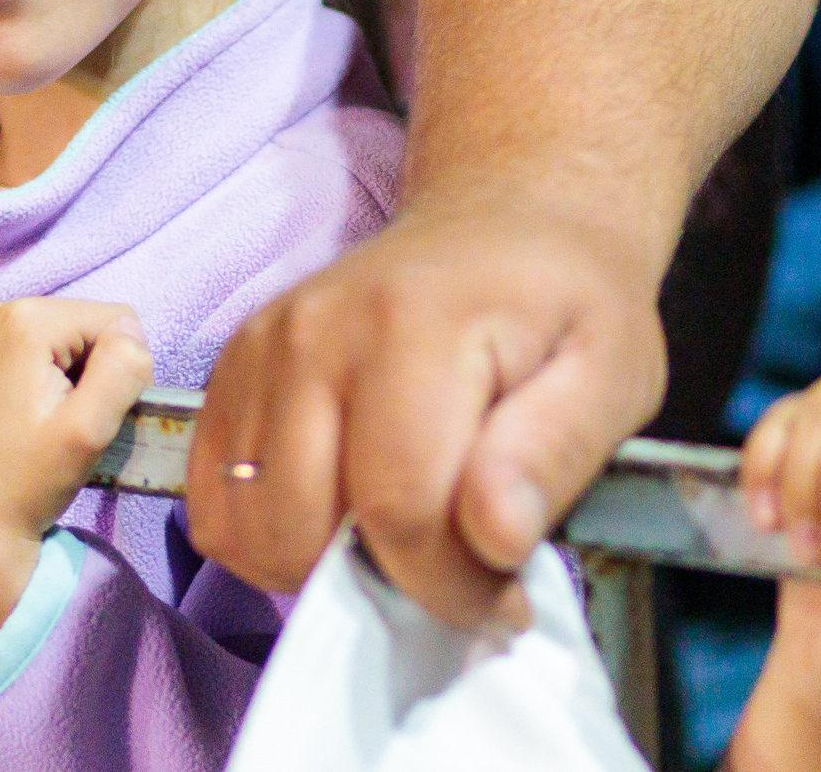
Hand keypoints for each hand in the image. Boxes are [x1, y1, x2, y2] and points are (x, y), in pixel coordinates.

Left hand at [0, 299, 152, 654]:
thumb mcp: (91, 432)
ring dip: (12, 363)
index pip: (103, 321)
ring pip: (2, 329)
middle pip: (50, 323)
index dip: (104, 368)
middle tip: (38, 421)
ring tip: (3, 419)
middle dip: (56, 364)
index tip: (76, 411)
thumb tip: (127, 330)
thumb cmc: (26, 487)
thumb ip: (124, 367)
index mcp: (24, 322)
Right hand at [188, 208, 663, 623]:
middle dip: (379, 580)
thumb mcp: (610, 372)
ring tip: (391, 537)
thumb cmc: (562, 304)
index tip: (501, 594)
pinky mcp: (231, 369)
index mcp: (412, 326)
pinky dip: (263, 536)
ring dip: (315, 564)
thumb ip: (554, 454)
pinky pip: (209, 499)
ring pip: (244, 522)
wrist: (500, 226)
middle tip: (446, 565)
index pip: (398, 508)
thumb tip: (494, 538)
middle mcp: (313, 331)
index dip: (451, 584)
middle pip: (301, 523)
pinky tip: (334, 517)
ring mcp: (259, 348)